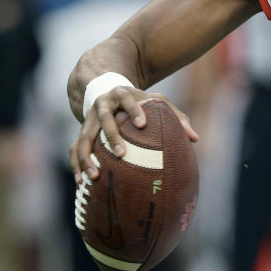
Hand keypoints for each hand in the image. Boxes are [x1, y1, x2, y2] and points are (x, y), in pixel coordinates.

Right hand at [69, 87, 198, 184]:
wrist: (104, 89)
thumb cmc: (139, 101)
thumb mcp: (156, 101)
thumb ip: (176, 117)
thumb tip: (195, 139)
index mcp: (123, 94)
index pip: (129, 99)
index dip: (134, 110)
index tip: (143, 124)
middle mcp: (103, 105)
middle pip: (105, 119)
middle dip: (112, 135)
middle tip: (122, 154)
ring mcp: (89, 119)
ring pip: (84, 136)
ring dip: (87, 156)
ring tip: (95, 176)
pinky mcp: (81, 131)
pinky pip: (75, 148)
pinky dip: (77, 164)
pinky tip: (82, 182)